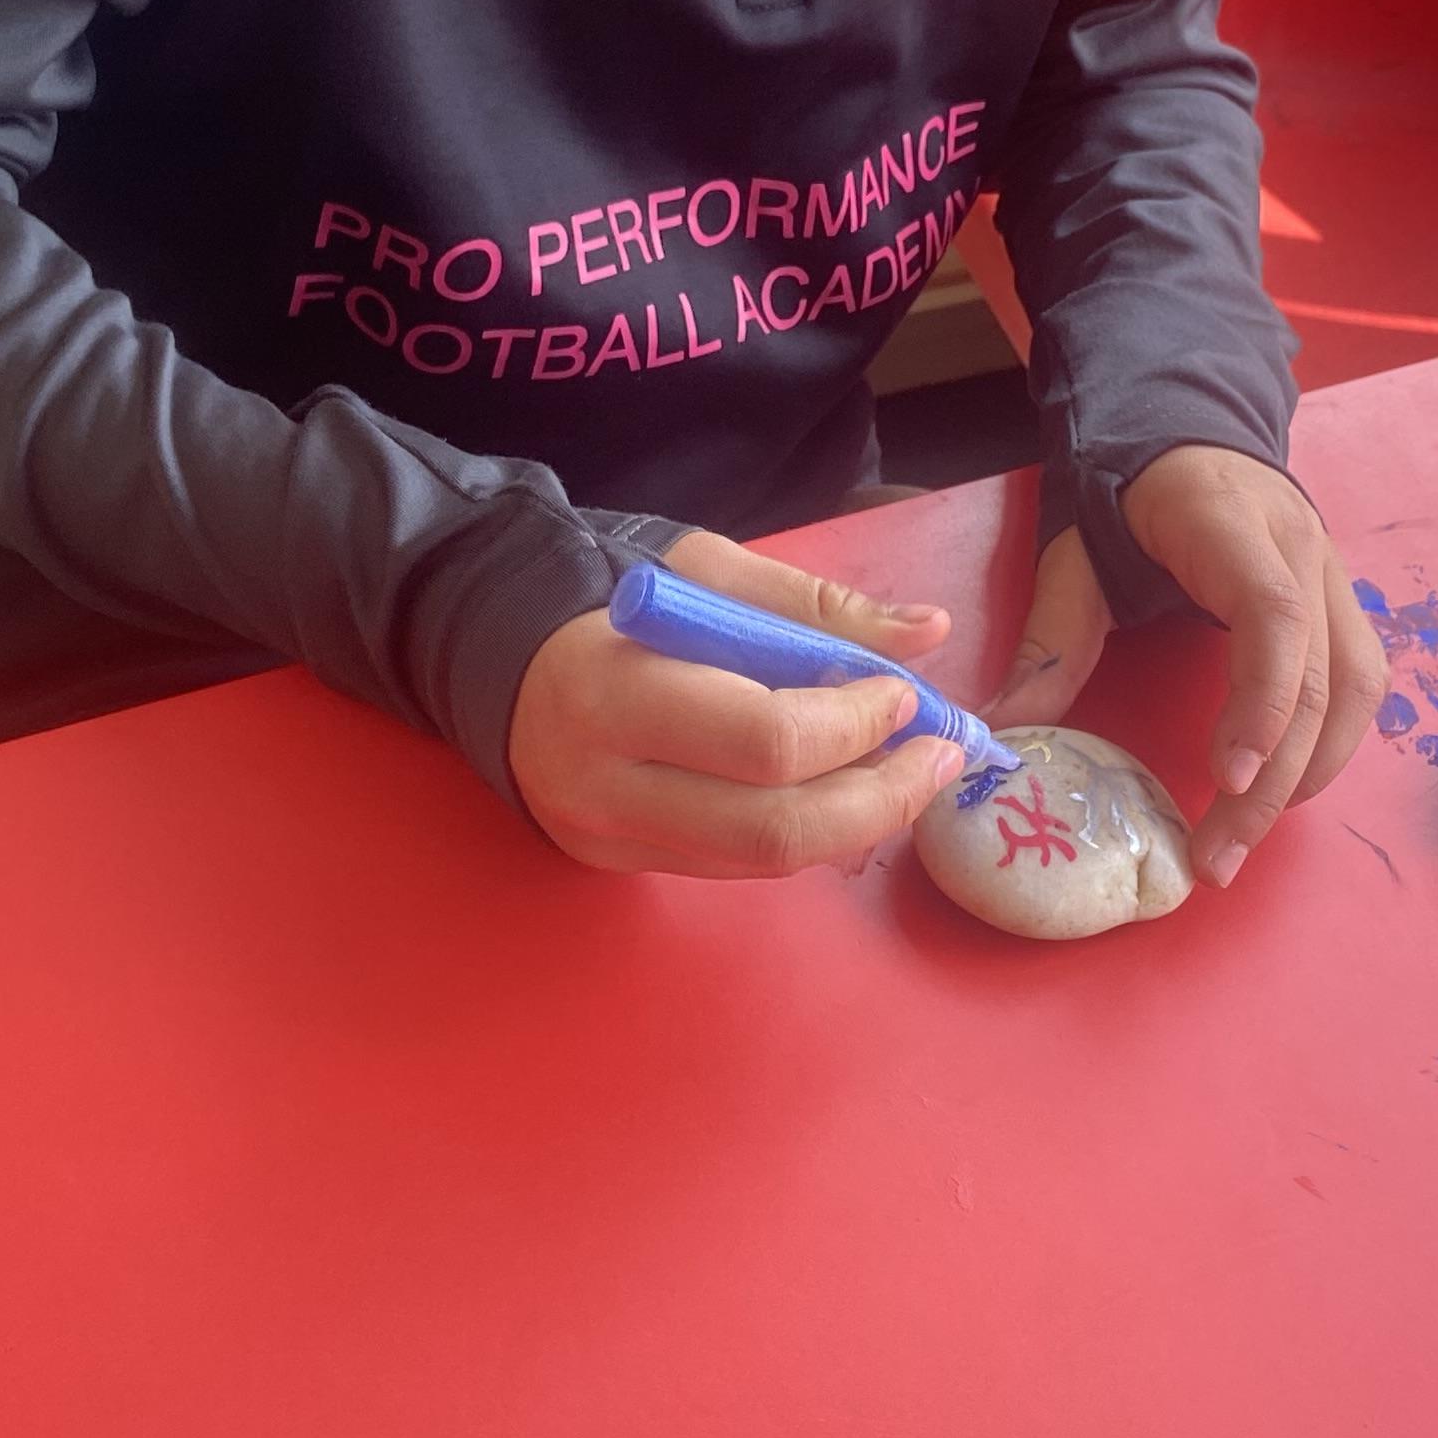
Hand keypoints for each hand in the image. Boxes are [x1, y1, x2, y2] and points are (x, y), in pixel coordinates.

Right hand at [511, 531, 964, 878]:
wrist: (496, 662)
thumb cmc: (608, 602)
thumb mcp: (702, 571)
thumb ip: (813, 605)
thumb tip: (928, 633)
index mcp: (612, 691)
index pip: (763, 739)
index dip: (854, 723)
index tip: (905, 691)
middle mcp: (603, 785)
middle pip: (773, 827)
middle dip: (879, 796)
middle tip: (941, 757)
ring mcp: (608, 839)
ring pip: (763, 859)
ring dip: (858, 820)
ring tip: (910, 773)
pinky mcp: (622, 866)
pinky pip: (738, 866)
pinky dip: (808, 831)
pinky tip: (846, 792)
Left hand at [992, 450, 1384, 885]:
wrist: (1182, 428)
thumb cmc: (1125, 494)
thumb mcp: (1074, 554)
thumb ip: (1049, 642)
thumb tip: (1002, 733)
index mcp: (1231, 526)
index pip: (1273, 614)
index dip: (1260, 701)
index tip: (1227, 777)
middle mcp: (1303, 550)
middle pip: (1318, 677)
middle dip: (1273, 781)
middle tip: (1215, 858)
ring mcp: (1334, 575)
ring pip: (1356, 689)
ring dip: (1311, 773)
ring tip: (1245, 836)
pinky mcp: (1342, 603)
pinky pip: (1358, 683)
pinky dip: (1328, 744)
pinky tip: (1283, 788)